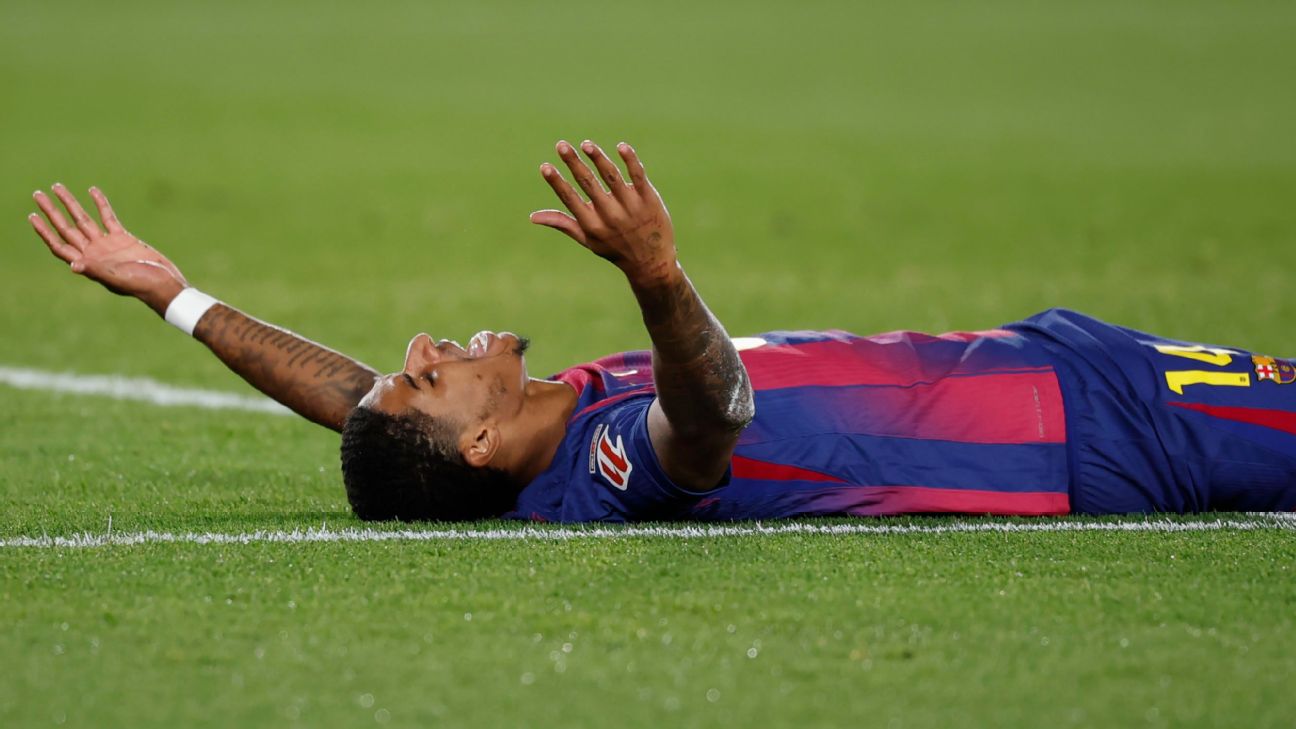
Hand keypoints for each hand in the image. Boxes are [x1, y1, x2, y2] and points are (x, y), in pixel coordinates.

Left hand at [29, 185, 187, 315]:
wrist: (163, 282)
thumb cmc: (140, 285)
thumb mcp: (116, 279)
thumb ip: (96, 270)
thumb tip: (73, 266)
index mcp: (88, 262)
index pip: (60, 245)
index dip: (45, 232)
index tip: (33, 216)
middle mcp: (93, 252)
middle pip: (66, 228)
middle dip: (52, 212)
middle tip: (38, 195)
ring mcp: (107, 244)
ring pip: (84, 220)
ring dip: (71, 204)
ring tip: (58, 187)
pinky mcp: (123, 238)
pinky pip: (108, 217)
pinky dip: (100, 203)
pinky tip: (92, 190)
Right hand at [531, 140, 678, 286]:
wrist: (653, 262)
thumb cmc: (615, 249)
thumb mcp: (588, 240)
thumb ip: (563, 224)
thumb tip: (532, 216)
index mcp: (592, 225)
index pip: (570, 199)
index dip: (557, 183)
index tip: (545, 166)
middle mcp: (610, 216)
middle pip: (588, 183)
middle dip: (573, 163)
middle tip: (561, 145)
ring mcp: (631, 207)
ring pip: (612, 177)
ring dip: (598, 158)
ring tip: (586, 144)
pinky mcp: (649, 199)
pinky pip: (638, 176)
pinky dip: (630, 160)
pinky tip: (621, 146)